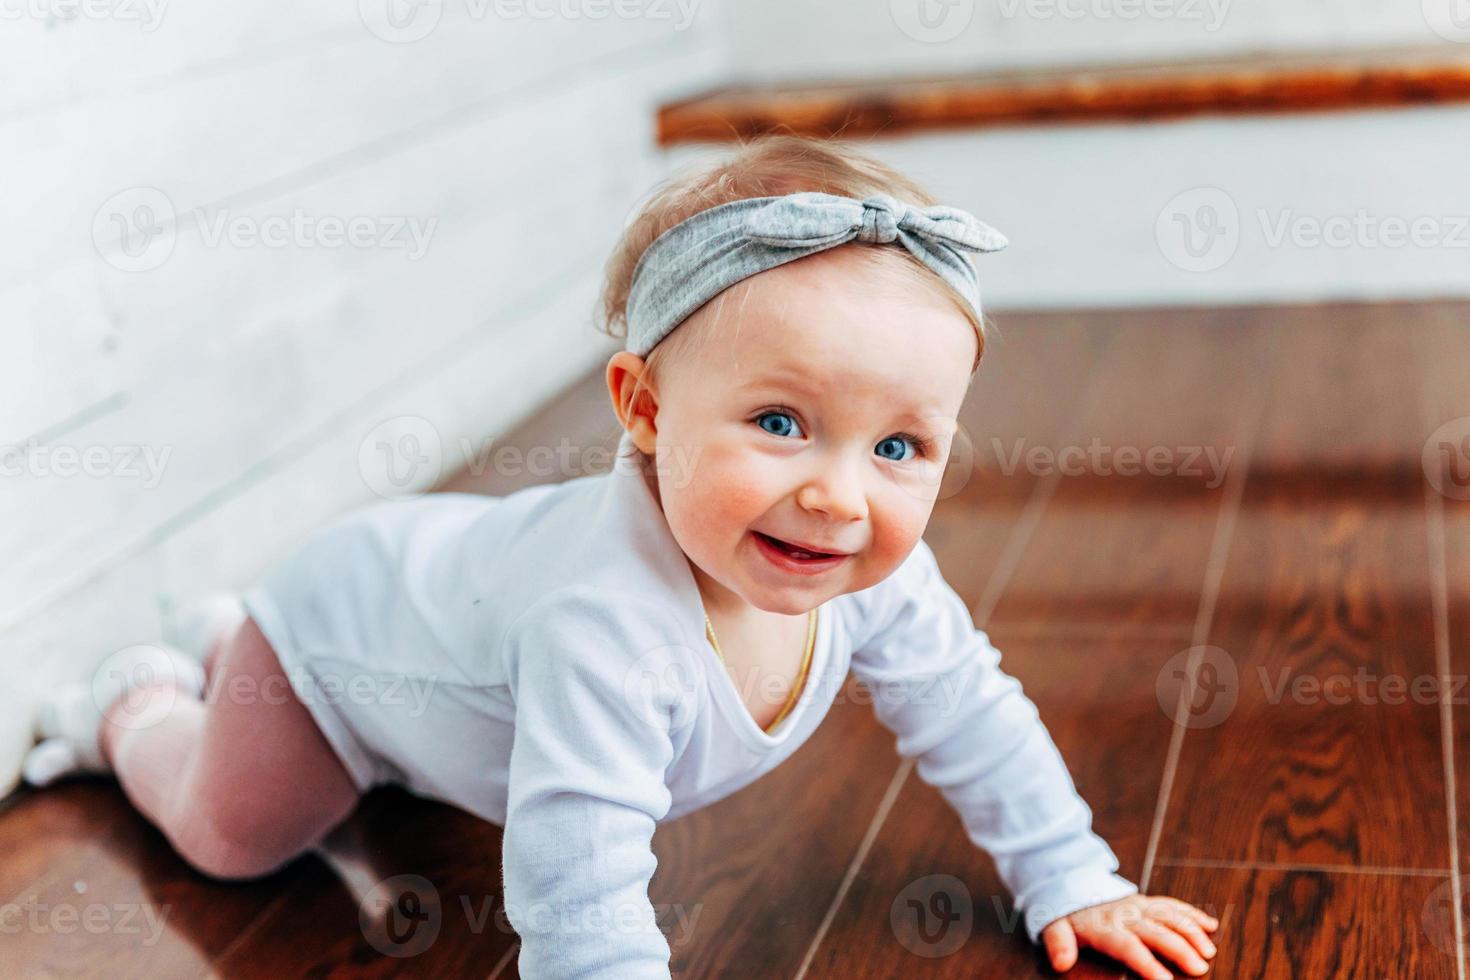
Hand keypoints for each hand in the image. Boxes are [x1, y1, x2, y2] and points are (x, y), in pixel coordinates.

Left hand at [1040, 893, 1218, 977]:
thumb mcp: (1053, 926)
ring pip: (1170, 916)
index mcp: (1106, 926)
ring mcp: (1139, 906)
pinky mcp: (1147, 901)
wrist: (1069, 881)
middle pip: (1157, 932)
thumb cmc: (1065, 913)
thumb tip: (1060, 963)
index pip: (1129, 946)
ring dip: (1191, 931)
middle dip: (1179, 949)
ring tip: (1209, 951)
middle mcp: (1127, 915)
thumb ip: (1058, 943)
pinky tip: (1209, 925)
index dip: (1147, 963)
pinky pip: (1171, 904)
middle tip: (1200, 968)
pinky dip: (1191, 913)